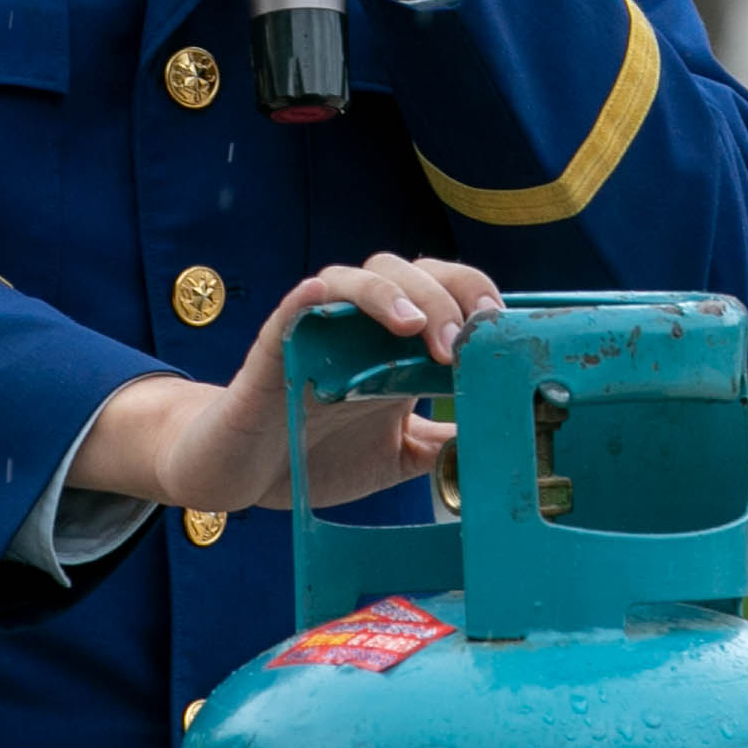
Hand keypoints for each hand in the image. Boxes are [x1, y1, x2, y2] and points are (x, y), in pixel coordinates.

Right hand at [71, 253, 500, 514]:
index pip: (448, 293)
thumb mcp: (399, 456)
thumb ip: (443, 445)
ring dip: (400, 294)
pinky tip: (344, 305)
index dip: (479, 300)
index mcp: (397, 346)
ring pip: (364, 275)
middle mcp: (363, 325)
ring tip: (423, 332)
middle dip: (450, 294)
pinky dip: (326, 296)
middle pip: (416, 271)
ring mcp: (320, 328)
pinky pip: (302, 302)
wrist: (240, 476)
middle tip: (467, 340)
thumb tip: (502, 443)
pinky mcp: (278, 340)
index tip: (507, 335)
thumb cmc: (314, 455)